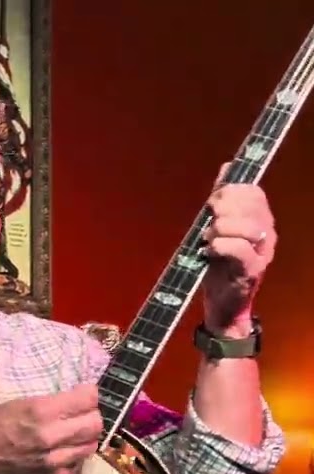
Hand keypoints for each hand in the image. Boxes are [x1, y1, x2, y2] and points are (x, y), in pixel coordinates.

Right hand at [0, 384, 103, 473]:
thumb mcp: (16, 404)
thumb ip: (49, 403)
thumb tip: (78, 400)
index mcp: (40, 412)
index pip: (88, 398)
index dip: (87, 394)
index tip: (82, 396)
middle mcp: (52, 436)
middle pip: (95, 423)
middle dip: (89, 415)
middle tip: (78, 415)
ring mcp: (55, 461)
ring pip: (91, 445)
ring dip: (83, 437)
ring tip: (69, 434)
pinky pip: (78, 464)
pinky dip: (73, 456)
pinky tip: (59, 452)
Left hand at [201, 163, 276, 333]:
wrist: (223, 304)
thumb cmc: (220, 265)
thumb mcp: (220, 227)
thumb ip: (224, 198)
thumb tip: (228, 167)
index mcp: (261, 219)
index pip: (252, 191)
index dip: (228, 191)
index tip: (212, 204)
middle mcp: (266, 232)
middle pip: (248, 203)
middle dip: (220, 208)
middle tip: (209, 223)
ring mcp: (262, 251)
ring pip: (243, 224)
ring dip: (218, 229)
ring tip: (209, 240)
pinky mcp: (251, 270)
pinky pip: (237, 248)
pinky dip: (219, 246)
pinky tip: (210, 251)